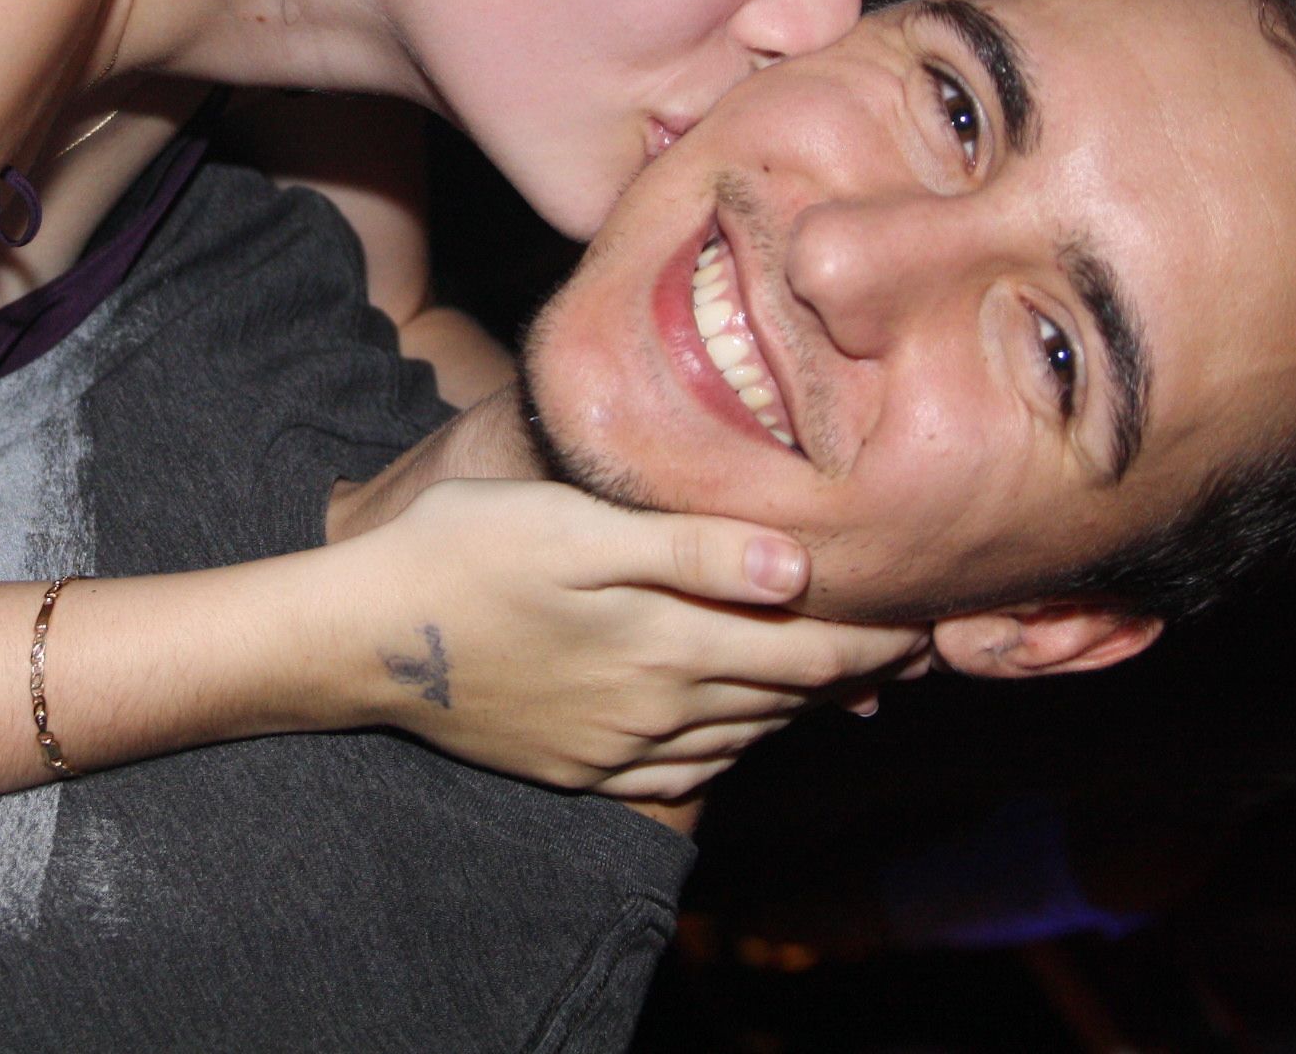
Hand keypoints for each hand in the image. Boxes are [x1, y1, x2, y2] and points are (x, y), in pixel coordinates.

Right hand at [334, 479, 929, 802]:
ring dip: (801, 708)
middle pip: (788, 694)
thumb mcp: (576, 526)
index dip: (879, 635)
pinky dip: (734, 744)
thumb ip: (694, 548)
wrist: (362, 636)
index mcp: (669, 640)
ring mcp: (619, 748)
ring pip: (744, 734)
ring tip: (846, 679)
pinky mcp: (581, 767)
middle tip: (912, 644)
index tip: (932, 615)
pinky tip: (741, 723)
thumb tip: (801, 569)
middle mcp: (658, 708)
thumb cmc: (465, 549)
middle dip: (856, 669)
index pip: (809, 647)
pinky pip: (686, 769)